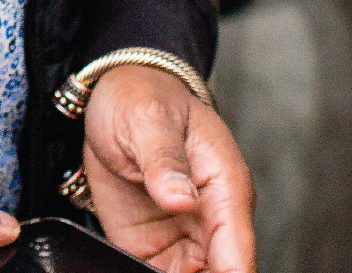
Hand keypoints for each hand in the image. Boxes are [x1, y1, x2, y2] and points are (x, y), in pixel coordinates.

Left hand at [81, 66, 255, 272]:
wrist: (113, 96)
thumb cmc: (142, 98)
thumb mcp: (149, 118)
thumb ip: (164, 159)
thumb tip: (182, 199)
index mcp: (226, 189)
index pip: (238, 256)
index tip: (194, 271)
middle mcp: (212, 222)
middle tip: (161, 264)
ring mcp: (185, 239)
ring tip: (147, 261)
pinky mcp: (154, 247)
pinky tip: (126, 266)